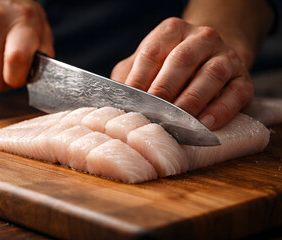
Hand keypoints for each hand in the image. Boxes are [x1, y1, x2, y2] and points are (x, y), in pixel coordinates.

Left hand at [111, 17, 252, 129]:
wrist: (211, 57)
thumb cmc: (170, 66)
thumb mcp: (146, 63)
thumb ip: (130, 76)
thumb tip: (112, 100)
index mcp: (172, 31)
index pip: (153, 52)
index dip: (139, 78)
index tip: (130, 102)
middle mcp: (202, 38)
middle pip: (182, 60)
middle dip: (165, 89)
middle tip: (153, 113)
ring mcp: (226, 56)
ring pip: (211, 75)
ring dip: (192, 100)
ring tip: (177, 122)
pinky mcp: (243, 79)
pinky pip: (235, 94)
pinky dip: (220, 110)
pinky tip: (205, 124)